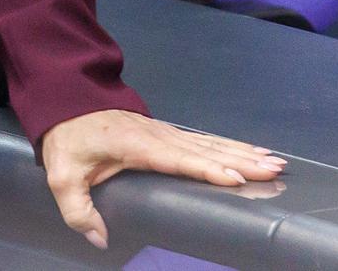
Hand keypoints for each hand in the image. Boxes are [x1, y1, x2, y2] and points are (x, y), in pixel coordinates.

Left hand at [38, 109, 285, 249]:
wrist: (67, 100)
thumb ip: (78, 210)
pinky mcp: (166, 132)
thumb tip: (99, 238)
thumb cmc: (69, 138)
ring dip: (244, 151)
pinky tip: (249, 150)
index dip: (209, 169)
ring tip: (274, 160)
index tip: (237, 178)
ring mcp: (165, 131)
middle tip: (274, 168)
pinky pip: (204, 140)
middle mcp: (159, 136)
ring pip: (211, 142)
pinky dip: (230, 145)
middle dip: (242, 160)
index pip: (180, 160)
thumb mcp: (62, 176)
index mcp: (138, 146)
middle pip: (207, 150)